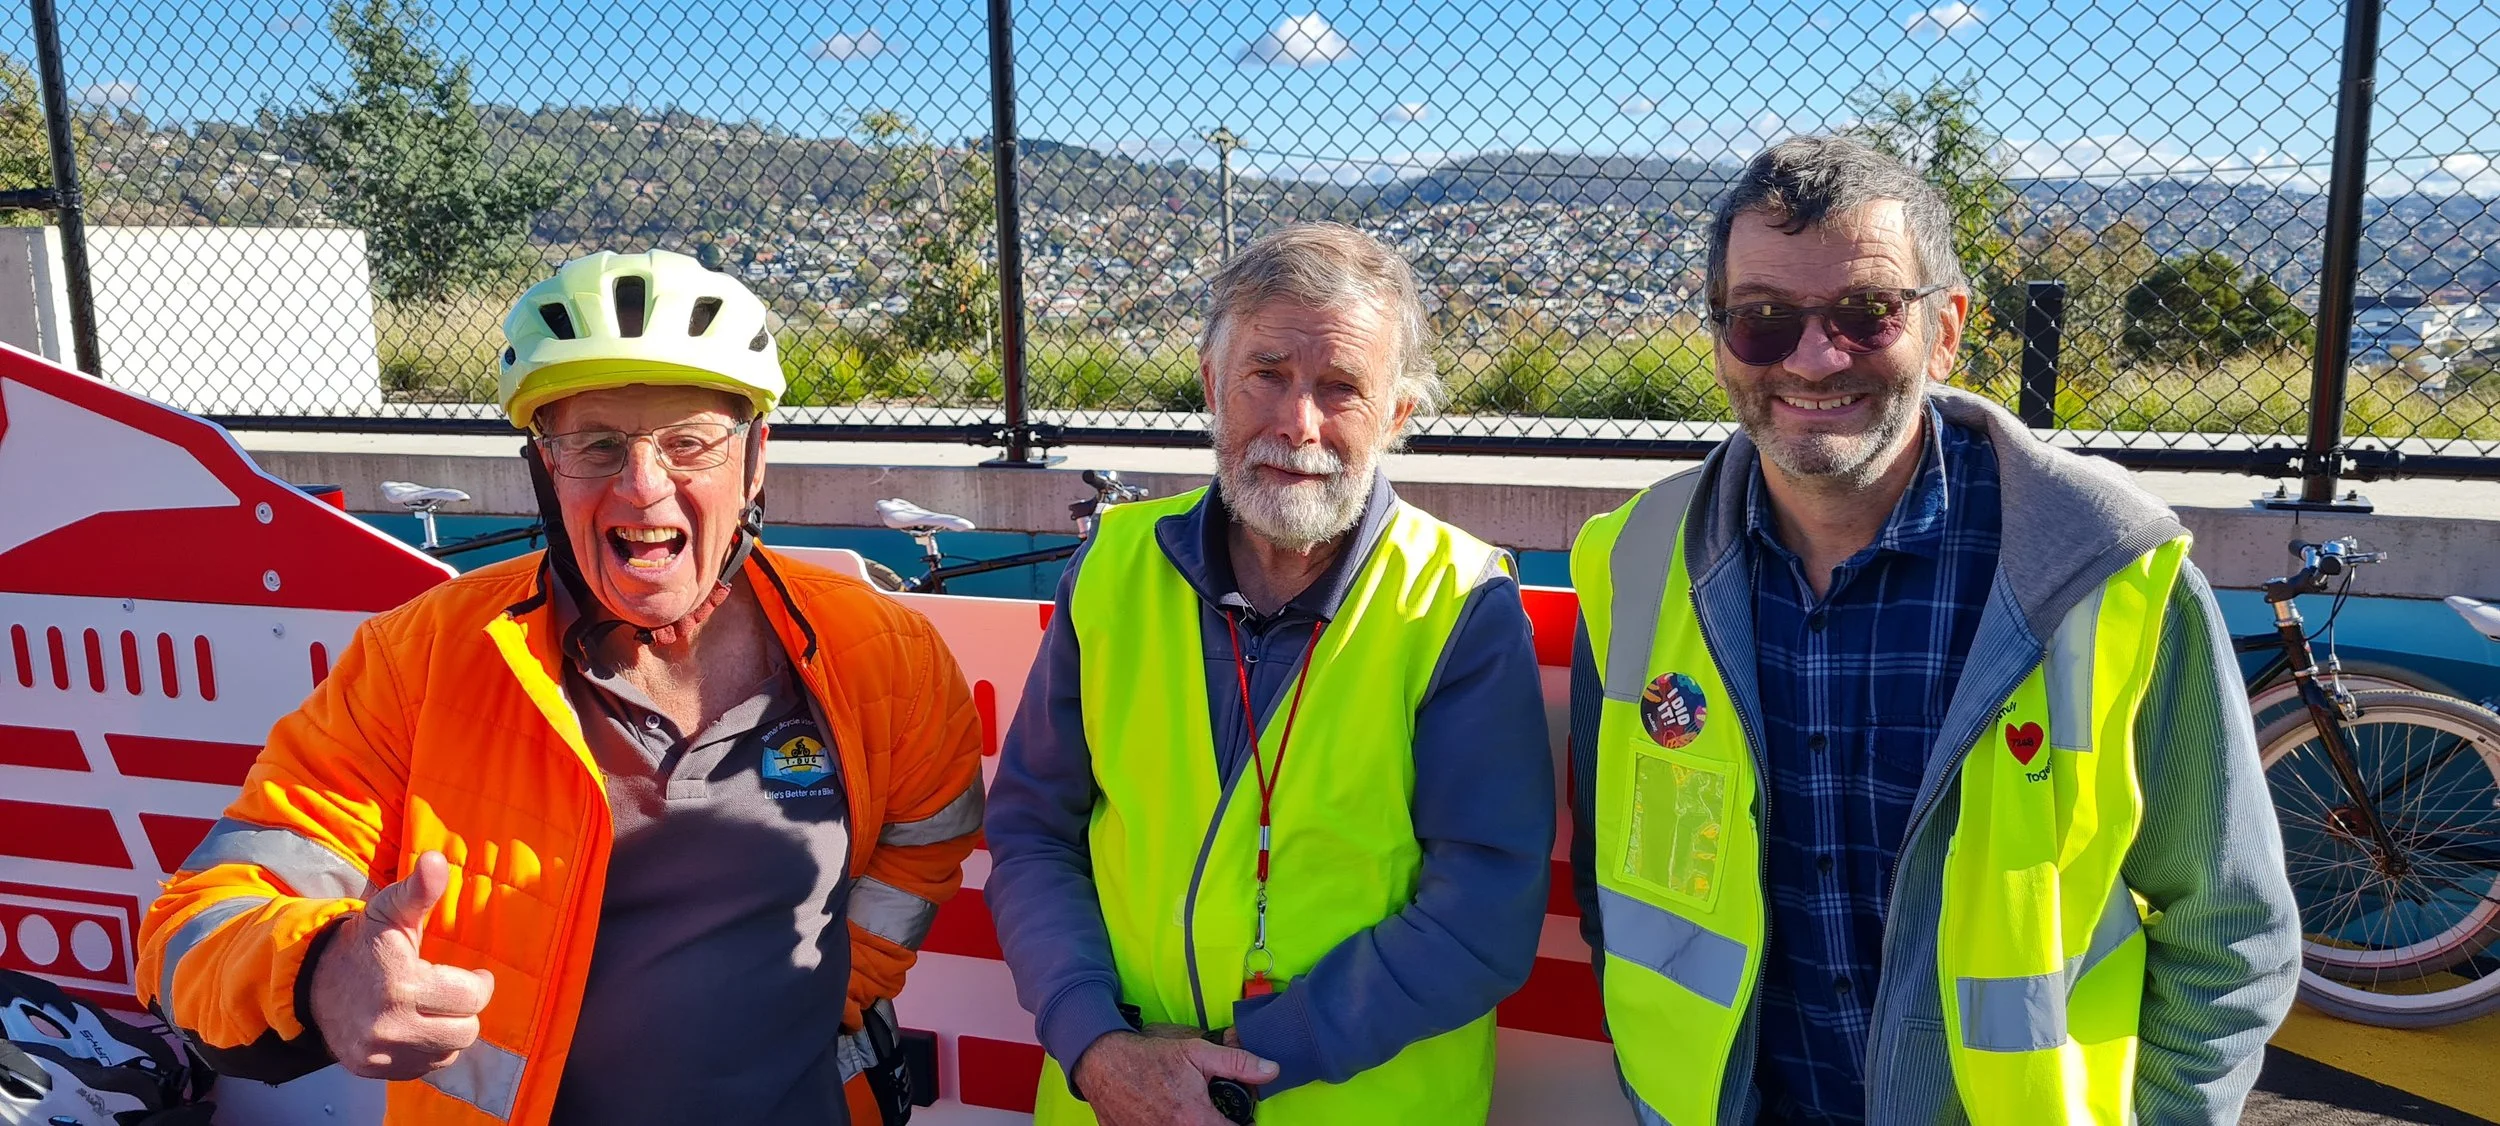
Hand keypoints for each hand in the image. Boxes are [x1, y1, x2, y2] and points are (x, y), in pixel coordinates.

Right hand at [308, 851, 496, 1079]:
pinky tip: (414, 1027)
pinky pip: (422, 1068)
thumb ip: (419, 890)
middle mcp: (389, 1024)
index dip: (478, 984)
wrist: (314, 982)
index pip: (472, 998)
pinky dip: (425, 1051)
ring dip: (447, 1032)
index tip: (473, 976)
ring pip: (447, 1054)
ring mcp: (379, 1051)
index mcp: (401, 983)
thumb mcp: (391, 911)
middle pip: (465, 1031)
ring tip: (433, 1009)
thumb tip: (436, 859)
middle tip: (452, 993)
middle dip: (464, 1010)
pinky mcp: (372, 1068)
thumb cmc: (365, 944)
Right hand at [1071, 1029, 1276, 1125]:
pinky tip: (1164, 1114)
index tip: (1241, 1118)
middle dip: (1213, 1123)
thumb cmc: (1149, 1057)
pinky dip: (1165, 1125)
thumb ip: (1238, 1063)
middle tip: (1210, 1110)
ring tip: (1187, 1110)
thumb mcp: (1197, 1052)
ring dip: (1191, 1124)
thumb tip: (1271, 1070)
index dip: (1241, 1124)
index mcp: (1196, 1119)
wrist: (1103, 1062)